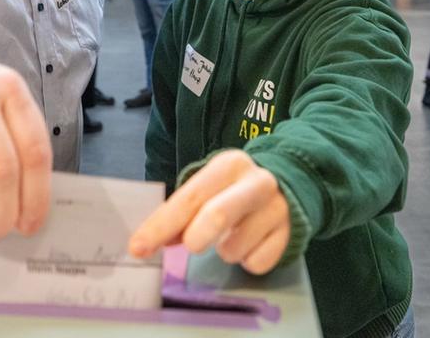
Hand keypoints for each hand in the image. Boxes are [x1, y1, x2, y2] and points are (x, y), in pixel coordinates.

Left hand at [128, 150, 289, 274]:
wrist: (288, 186)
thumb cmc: (233, 190)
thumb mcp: (208, 190)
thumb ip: (181, 213)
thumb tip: (148, 241)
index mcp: (228, 165)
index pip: (189, 197)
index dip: (160, 225)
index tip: (138, 247)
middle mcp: (256, 183)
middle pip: (218, 214)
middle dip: (196, 235)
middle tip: (189, 247)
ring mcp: (277, 208)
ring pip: (236, 248)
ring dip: (225, 251)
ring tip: (230, 237)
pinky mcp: (290, 234)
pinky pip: (257, 263)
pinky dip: (247, 260)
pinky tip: (251, 244)